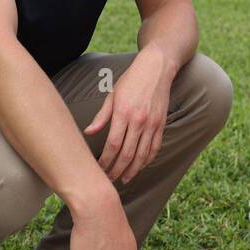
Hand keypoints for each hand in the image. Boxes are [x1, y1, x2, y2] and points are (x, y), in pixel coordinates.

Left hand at [84, 48, 171, 183]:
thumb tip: (88, 133)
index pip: (113, 144)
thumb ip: (101, 116)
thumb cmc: (130, 80)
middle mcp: (139, 120)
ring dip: (133, 170)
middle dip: (117, 170)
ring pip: (142, 154)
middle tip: (109, 180)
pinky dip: (147, 160)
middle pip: (127, 153)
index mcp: (123, 112)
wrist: (156, 69)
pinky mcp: (161, 124)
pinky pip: (155, 148)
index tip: (98, 169)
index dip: (105, 160)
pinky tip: (140, 167)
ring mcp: (152, 123)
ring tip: (124, 179)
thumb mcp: (112, 95)